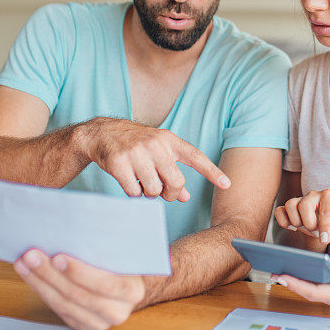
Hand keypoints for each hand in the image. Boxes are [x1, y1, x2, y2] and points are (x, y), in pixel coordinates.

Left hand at [14, 248, 150, 329]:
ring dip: (40, 282)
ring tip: (25, 263)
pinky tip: (30, 275)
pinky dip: (41, 291)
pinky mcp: (82, 325)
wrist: (126, 287)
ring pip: (63, 305)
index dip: (80, 272)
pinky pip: (57, 310)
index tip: (58, 257)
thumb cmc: (122, 263)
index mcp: (132, 291)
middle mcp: (117, 311)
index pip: (106, 284)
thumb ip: (109, 244)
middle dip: (51, 274)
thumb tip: (84, 221)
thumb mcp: (124, 252)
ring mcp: (98, 322)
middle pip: (78, 295)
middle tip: (32, 256)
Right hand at [80, 117, 230, 200]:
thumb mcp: (158, 152)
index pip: (196, 157)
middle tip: (161, 192)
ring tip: (141, 181)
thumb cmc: (136, 145)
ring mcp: (137, 152)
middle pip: (175, 182)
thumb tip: (186, 196)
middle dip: (170, 193)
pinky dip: (133, 193)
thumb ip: (173, 172)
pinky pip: (134, 192)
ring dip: (149, 193)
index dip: (212, 172)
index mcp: (169, 140)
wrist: (102, 132)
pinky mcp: (119, 162)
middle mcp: (156, 144)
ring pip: (153, 190)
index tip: (227, 184)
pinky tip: (129, 181)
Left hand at [270, 255, 329, 311]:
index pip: (315, 292)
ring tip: (281, 269)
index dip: (297, 284)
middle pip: (310, 293)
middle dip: (292, 283)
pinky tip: (299, 269)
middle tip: (274, 271)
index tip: (283, 276)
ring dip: (298, 282)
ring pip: (313, 291)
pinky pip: (319, 288)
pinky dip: (308, 280)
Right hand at [274, 189, 329, 247]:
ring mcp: (299, 199)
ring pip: (290, 205)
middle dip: (310, 224)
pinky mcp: (288, 207)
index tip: (325, 239)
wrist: (325, 219)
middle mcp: (313, 195)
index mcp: (328, 196)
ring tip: (305, 227)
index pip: (325, 211)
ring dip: (297, 222)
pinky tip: (293, 227)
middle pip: (304, 206)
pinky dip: (284, 221)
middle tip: (316, 230)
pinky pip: (279, 211)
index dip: (325, 227)